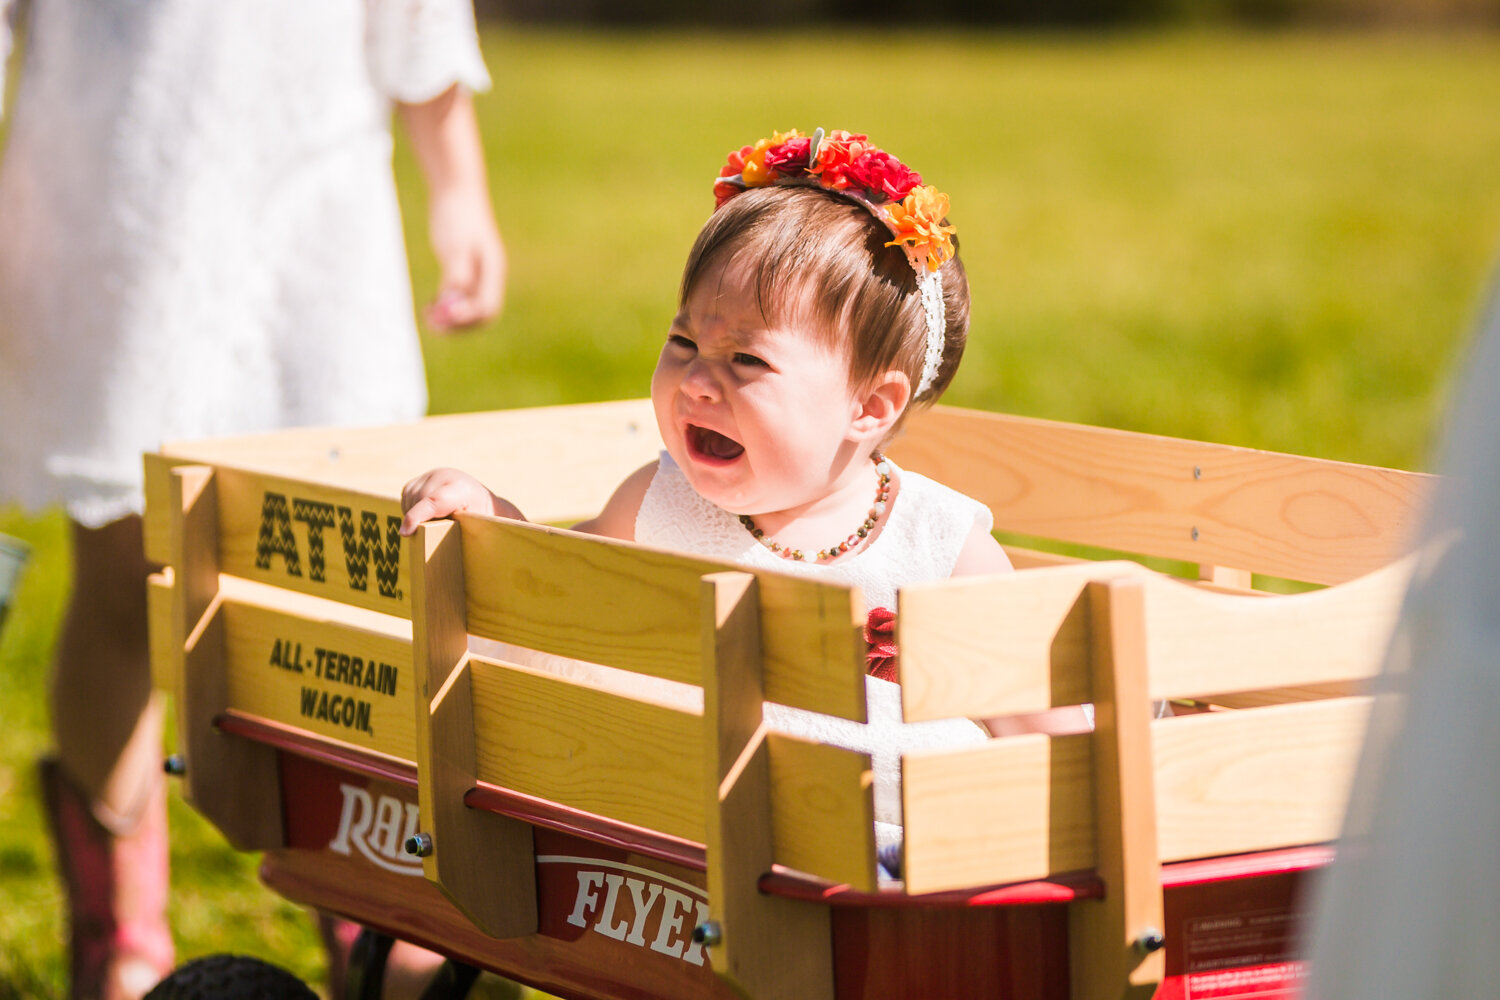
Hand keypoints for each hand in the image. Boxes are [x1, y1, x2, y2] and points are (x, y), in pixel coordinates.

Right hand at [399, 468, 519, 535]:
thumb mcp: (477, 530)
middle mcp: (446, 476)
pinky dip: (411, 507)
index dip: (416, 517)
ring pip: (409, 499)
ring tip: (433, 523)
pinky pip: (407, 494)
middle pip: (418, 502)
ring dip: (414, 514)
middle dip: (419, 520)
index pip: (433, 502)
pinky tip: (426, 514)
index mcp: (462, 489)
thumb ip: (460, 533)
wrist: (486, 504)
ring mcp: (434, 474)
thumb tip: (450, 546)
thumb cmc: (484, 523)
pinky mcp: (423, 477)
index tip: (406, 533)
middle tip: (434, 533)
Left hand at [425, 190, 504, 331]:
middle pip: (480, 314)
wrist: (456, 191)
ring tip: (427, 315)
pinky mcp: (465, 272)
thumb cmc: (457, 214)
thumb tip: (456, 293)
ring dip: (449, 319)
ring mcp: (478, 275)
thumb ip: (457, 268)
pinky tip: (429, 305)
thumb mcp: (456, 242)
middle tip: (432, 325)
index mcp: (493, 269)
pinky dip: (445, 308)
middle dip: (458, 324)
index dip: (467, 319)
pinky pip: (459, 300)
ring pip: (468, 310)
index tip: (442, 319)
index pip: (487, 307)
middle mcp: (489, 276)